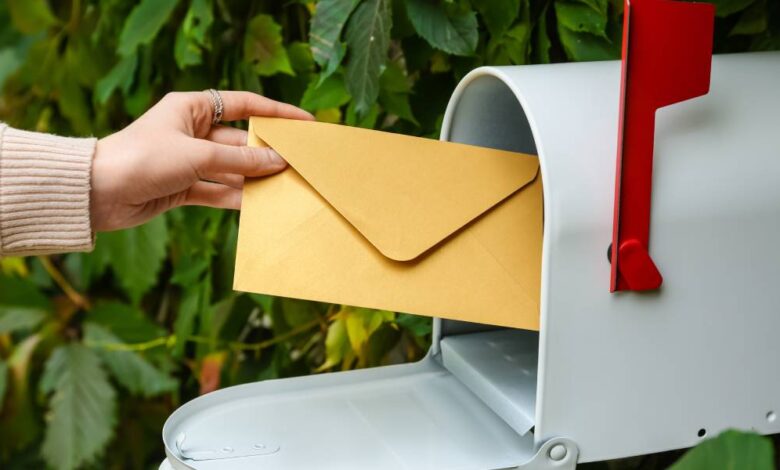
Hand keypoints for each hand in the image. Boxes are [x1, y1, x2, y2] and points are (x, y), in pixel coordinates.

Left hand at [90, 91, 312, 231]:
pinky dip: (236, 198)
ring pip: (231, 170)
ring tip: (286, 188)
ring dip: (254, 180)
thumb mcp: (198, 156)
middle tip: (299, 164)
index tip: (303, 122)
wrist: (98, 193)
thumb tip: (278, 162)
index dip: (275, 112)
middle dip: (267, 154)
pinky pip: (218, 191)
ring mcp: (188, 161)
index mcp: (191, 108)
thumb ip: (241, 161)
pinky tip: (259, 206)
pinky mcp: (183, 187)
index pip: (243, 105)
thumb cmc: (143, 159)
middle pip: (240, 141)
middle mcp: (191, 132)